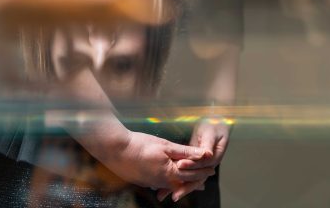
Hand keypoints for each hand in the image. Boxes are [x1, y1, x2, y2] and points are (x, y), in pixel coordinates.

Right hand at [96, 130, 211, 192]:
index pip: (192, 174)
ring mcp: (151, 183)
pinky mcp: (143, 181)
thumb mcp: (166, 146)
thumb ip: (186, 152)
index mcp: (170, 173)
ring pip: (172, 184)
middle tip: (207, 179)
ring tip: (192, 182)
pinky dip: (170, 182)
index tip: (213, 170)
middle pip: (183, 182)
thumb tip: (204, 154)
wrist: (116, 150)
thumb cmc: (141, 145)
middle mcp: (162, 182)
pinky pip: (161, 184)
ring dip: (183, 182)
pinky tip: (170, 179)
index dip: (203, 171)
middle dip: (196, 179)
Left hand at [156, 118, 230, 201]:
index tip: (179, 165)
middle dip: (183, 187)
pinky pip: (184, 174)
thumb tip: (207, 154)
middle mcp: (207, 164)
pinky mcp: (193, 163)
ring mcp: (200, 165)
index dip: (191, 166)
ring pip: (188, 179)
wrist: (216, 122)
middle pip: (195, 179)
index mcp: (214, 157)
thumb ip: (208, 144)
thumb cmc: (213, 125)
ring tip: (163, 195)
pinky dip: (176, 180)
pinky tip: (164, 186)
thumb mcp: (211, 132)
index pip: (201, 165)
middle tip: (173, 195)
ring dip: (177, 187)